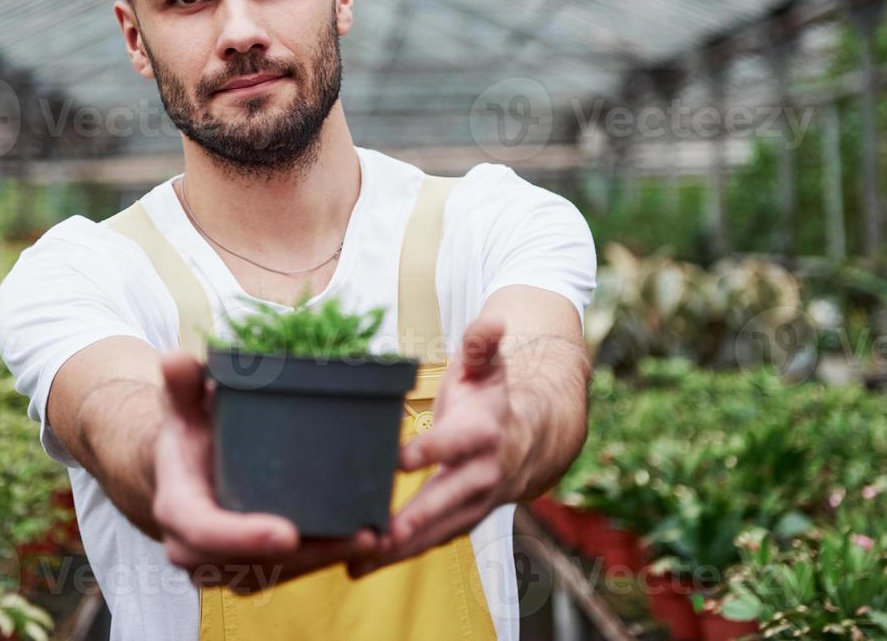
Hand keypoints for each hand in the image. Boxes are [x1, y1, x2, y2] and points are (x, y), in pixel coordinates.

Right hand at [152, 350, 378, 592]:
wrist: (181, 470)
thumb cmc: (189, 431)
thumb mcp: (183, 404)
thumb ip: (182, 384)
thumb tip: (176, 358)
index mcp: (177, 508)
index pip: (206, 531)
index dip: (245, 537)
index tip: (288, 533)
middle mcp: (193, 549)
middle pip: (254, 562)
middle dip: (308, 555)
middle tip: (361, 536)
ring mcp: (221, 568)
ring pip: (278, 574)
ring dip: (327, 561)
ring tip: (374, 539)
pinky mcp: (247, 573)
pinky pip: (288, 575)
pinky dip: (325, 562)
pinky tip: (364, 545)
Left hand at [347, 316, 519, 577]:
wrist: (529, 439)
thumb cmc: (491, 397)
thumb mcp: (487, 366)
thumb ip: (482, 344)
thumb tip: (494, 319)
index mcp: (484, 433)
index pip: (455, 444)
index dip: (430, 451)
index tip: (399, 461)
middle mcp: (482, 475)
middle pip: (446, 501)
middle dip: (414, 520)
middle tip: (378, 535)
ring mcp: (473, 505)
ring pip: (436, 533)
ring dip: (399, 551)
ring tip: (357, 562)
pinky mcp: (460, 523)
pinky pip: (428, 545)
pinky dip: (396, 558)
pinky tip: (357, 567)